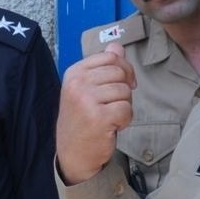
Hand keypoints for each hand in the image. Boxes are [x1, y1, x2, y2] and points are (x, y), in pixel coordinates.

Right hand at [56, 44, 136, 184]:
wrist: (72, 153)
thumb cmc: (82, 120)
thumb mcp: (86, 89)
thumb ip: (102, 66)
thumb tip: (117, 45)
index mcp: (74, 73)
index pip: (110, 57)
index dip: (123, 70)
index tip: (121, 85)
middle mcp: (78, 84)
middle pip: (120, 73)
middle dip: (124, 90)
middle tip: (112, 106)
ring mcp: (87, 100)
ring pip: (125, 91)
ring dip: (124, 107)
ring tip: (109, 117)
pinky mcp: (98, 118)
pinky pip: (127, 109)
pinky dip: (124, 120)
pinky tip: (112, 126)